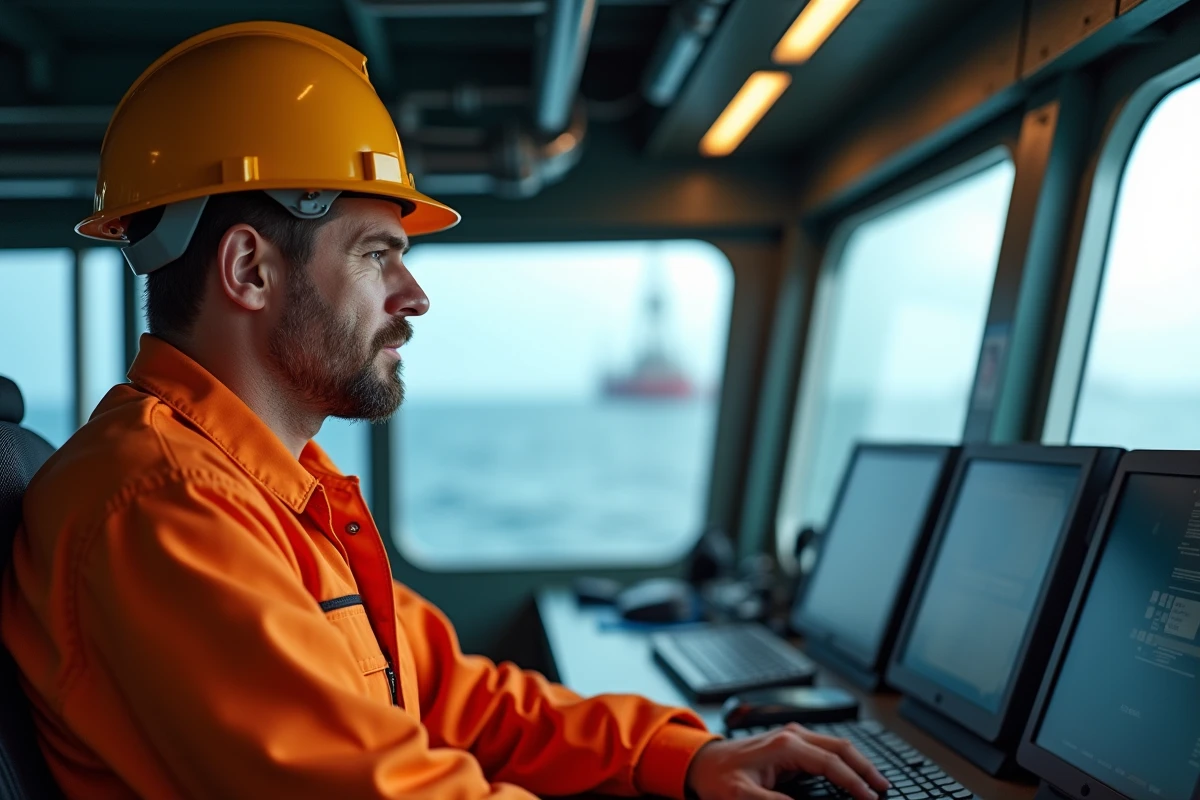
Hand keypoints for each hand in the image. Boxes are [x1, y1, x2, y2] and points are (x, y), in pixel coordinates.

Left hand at [686, 724, 890, 799]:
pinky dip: (844, 760)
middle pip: (841, 747)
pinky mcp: (791, 743)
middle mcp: (792, 736)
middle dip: (866, 767)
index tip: (871, 798)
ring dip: (858, 762)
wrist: (703, 762)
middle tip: (885, 788)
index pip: (831, 763)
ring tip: (875, 782)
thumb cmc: (719, 777)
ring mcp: (793, 737)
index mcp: (784, 746)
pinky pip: (826, 749)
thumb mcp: (742, 796)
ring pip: (836, 745)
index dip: (854, 782)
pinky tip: (853, 773)